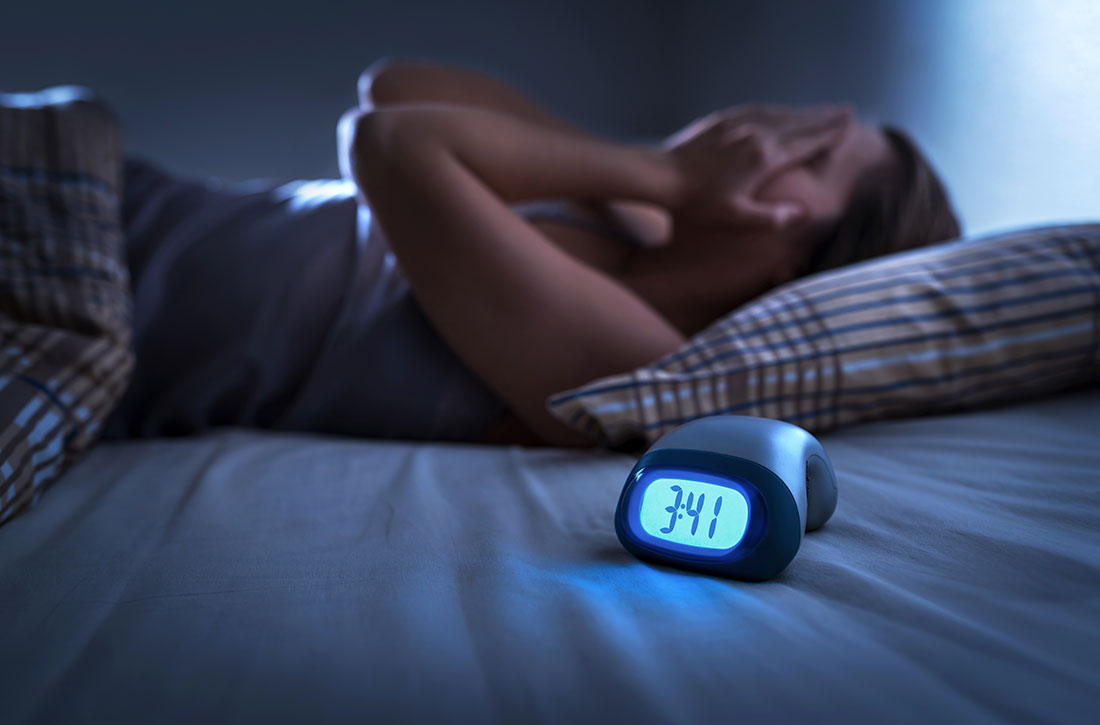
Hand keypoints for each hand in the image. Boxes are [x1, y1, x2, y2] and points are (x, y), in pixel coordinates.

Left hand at [662, 104, 851, 228]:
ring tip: (824, 109)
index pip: (806, 144)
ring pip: (782, 113)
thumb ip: (771, 218)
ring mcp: (740, 123)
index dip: (828, 136)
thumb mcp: (735, 219)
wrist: (661, 176)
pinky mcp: (723, 119)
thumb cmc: (698, 203)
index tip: (848, 127)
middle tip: (847, 111)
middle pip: (800, 123)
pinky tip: (783, 110)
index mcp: (764, 158)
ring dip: (805, 111)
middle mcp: (757, 134)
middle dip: (824, 117)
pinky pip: (759, 110)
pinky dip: (778, 109)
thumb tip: (803, 215)